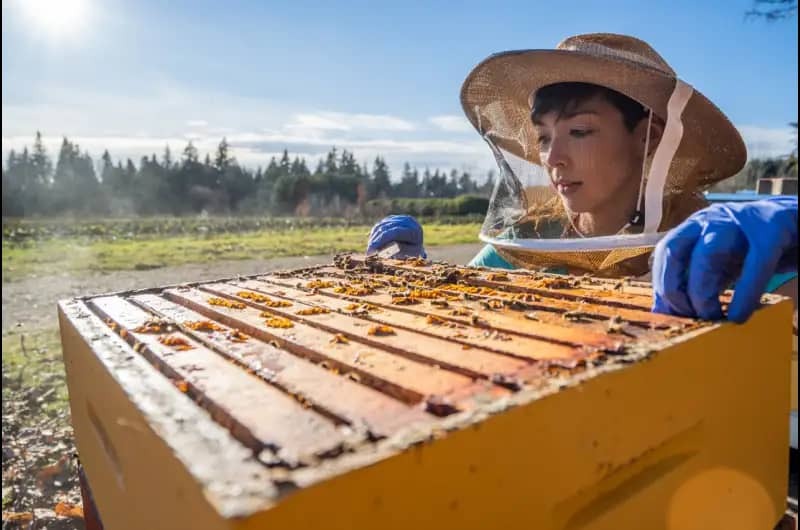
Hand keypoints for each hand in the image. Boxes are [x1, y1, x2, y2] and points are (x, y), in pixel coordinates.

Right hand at [366, 215, 426, 258]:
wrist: (416, 250)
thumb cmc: (413, 256)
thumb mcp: (408, 257)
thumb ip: (397, 253)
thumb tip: (381, 251)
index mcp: (415, 231)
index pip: (395, 232)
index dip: (381, 241)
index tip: (371, 251)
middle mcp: (409, 221)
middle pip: (386, 228)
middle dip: (375, 240)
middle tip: (368, 253)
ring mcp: (401, 218)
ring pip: (382, 226)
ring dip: (374, 238)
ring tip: (370, 250)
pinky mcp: (394, 218)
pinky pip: (380, 225)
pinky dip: (375, 234)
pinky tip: (372, 243)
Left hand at [652, 197, 797, 322]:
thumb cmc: (757, 250)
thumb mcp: (724, 266)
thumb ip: (698, 284)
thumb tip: (665, 315)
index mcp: (695, 227)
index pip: (664, 251)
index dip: (662, 284)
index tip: (669, 313)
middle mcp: (712, 218)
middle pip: (676, 249)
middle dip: (672, 286)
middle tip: (685, 315)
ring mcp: (740, 219)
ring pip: (709, 252)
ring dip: (702, 289)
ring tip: (711, 317)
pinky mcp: (772, 228)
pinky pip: (755, 262)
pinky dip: (744, 293)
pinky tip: (738, 315)